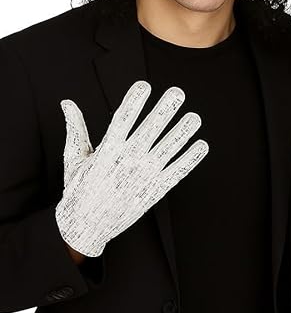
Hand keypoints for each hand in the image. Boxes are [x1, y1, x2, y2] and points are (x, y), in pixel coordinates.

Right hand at [55, 81, 207, 256]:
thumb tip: (66, 102)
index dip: (133, 102)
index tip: (144, 85)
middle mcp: (127, 162)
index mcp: (107, 152)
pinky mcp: (155, 190)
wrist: (85, 228)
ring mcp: (144, 176)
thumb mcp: (75, 158)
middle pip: (150, 131)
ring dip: (183, 133)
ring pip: (168, 150)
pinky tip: (201, 145)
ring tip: (195, 118)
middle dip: (164, 111)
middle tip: (177, 93)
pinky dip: (190, 159)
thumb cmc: (80, 189)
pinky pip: (176, 171)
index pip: (122, 121)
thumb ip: (76, 128)